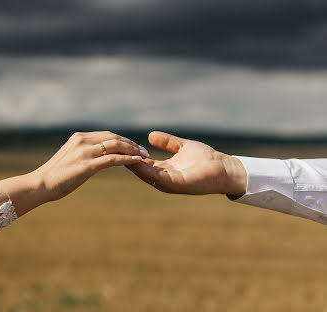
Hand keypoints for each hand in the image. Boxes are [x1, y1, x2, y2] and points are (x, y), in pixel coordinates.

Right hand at [33, 131, 148, 200]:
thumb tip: (94, 158)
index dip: (123, 140)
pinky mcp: (87, 165)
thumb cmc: (54, 176)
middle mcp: (83, 141)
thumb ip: (83, 154)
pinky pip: (112, 159)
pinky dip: (127, 159)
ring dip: (133, 150)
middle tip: (144, 151)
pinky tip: (137, 161)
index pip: (107, 135)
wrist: (41, 184)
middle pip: (114, 137)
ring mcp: (85, 152)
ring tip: (144, 156)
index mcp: (79, 138)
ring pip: (116, 146)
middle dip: (131, 144)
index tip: (135, 147)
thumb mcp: (70, 159)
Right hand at [126, 131, 246, 195]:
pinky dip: (146, 171)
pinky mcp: (177, 184)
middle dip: (127, 161)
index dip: (131, 155)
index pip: (143, 164)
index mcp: (164, 170)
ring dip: (133, 166)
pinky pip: (157, 178)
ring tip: (119, 156)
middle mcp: (164, 178)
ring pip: (146, 175)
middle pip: (140, 171)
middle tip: (111, 152)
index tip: (118, 146)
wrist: (225, 168)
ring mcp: (169, 183)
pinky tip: (136, 162)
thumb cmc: (207, 159)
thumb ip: (167, 142)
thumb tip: (151, 135)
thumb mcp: (182, 147)